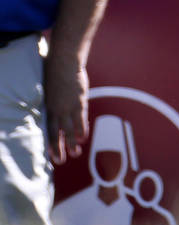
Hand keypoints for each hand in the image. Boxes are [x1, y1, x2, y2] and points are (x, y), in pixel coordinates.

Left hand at [43, 50, 88, 164]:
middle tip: (61, 161)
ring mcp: (69, 106)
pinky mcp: (80, 100)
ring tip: (76, 154)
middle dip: (60, 148)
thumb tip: (56, 110)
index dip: (51, 143)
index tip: (51, 155)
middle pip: (58, 133)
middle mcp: (57, 109)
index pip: (49, 130)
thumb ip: (54, 102)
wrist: (64, 62)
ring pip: (71, 128)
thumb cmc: (55, 72)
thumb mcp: (50, 90)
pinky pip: (81, 118)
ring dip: (73, 142)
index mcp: (48, 107)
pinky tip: (84, 137)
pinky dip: (82, 128)